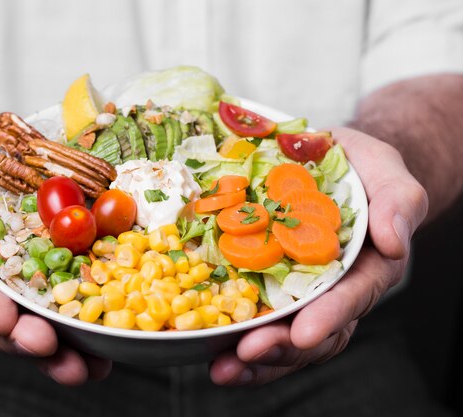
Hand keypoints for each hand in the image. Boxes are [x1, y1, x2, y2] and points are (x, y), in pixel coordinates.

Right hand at [0, 126, 111, 384]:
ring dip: (66, 351)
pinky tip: (115, 342)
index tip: (0, 318)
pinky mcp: (73, 274)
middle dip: (27, 340)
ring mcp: (39, 282)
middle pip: (8, 321)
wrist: (10, 155)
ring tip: (88, 365)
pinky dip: (98, 326)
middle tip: (48, 347)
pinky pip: (84, 303)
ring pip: (48, 324)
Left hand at [209, 127, 427, 385]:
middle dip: (280, 348)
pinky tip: (208, 346)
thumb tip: (393, 242)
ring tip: (223, 367)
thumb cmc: (365, 172)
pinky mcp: (264, 282)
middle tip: (247, 352)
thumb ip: (399, 204)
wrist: (333, 166)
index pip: (352, 298)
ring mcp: (295, 290)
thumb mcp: (389, 177)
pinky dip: (231, 332)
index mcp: (366, 269)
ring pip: (280, 334)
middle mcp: (331, 290)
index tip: (303, 334)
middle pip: (311, 332)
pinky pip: (250, 312)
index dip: (328, 318)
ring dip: (253, 357)